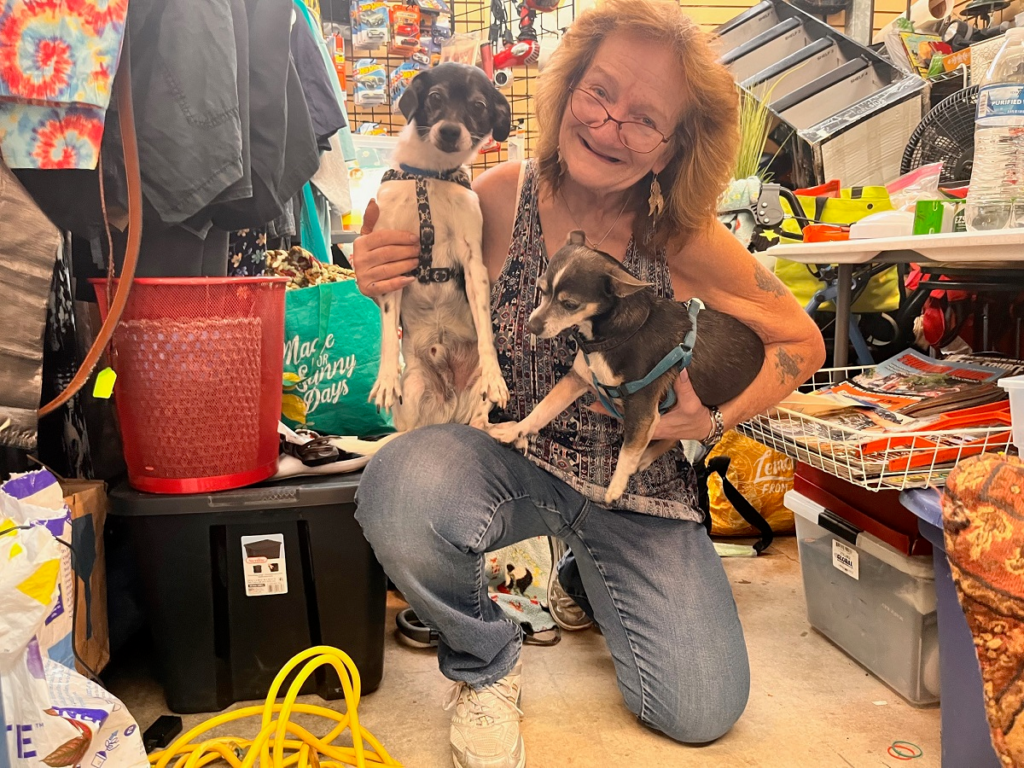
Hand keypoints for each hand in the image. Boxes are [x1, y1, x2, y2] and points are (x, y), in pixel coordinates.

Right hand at [351, 199, 419, 297]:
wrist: (365, 278)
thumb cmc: (371, 254)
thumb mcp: (369, 237)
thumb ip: (372, 220)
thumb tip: (374, 201)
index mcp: (360, 243)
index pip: (382, 238)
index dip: (400, 237)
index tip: (414, 238)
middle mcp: (359, 259)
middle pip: (387, 253)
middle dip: (406, 251)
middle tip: (419, 250)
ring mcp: (363, 275)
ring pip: (389, 269)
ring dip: (406, 265)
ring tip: (417, 261)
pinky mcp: (367, 289)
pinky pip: (386, 285)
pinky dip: (399, 282)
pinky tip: (410, 278)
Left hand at [587, 370, 712, 440]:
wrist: (705, 427)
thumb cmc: (697, 418)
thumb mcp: (691, 403)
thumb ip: (684, 387)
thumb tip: (679, 368)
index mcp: (654, 424)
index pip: (625, 417)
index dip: (609, 409)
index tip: (594, 401)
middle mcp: (647, 426)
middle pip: (621, 414)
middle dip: (608, 402)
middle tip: (591, 388)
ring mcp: (649, 423)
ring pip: (626, 413)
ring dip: (616, 402)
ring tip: (600, 388)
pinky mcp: (651, 418)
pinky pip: (634, 410)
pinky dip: (626, 402)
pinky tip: (618, 392)